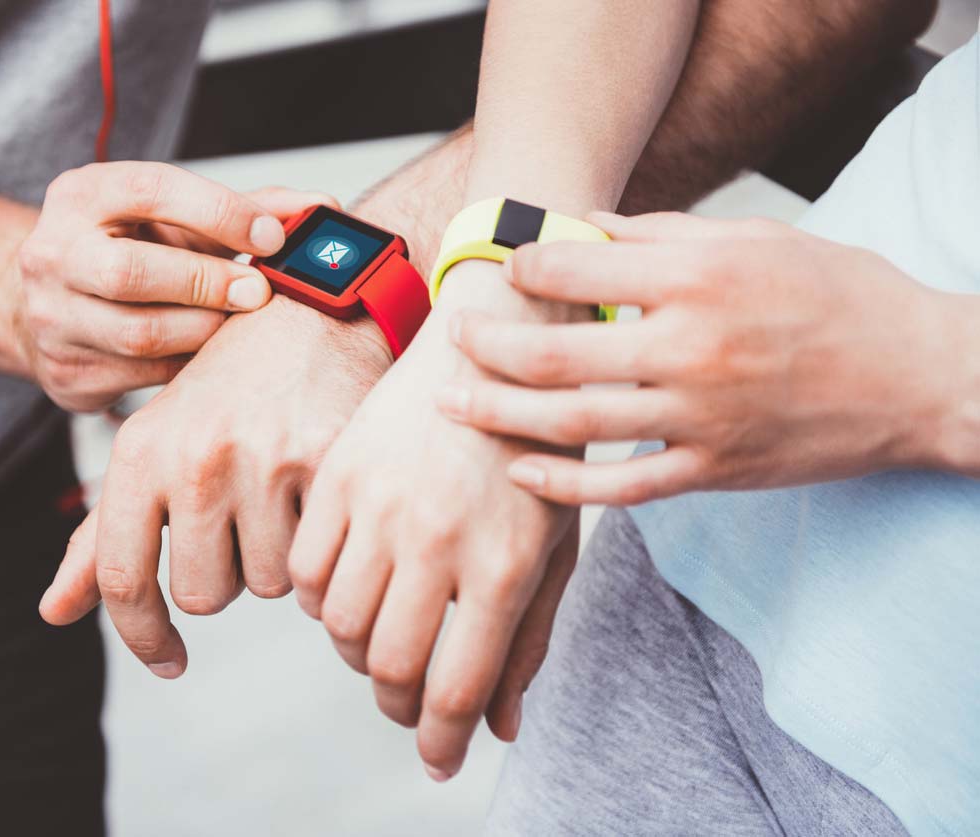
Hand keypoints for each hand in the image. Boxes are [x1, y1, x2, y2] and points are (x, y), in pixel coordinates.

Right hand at [11, 160, 332, 410]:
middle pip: (131, 273)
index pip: (150, 191)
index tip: (271, 235)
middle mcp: (53, 254)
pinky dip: (189, 369)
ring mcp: (53, 319)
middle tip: (258, 293)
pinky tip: (211, 357)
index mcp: (80, 196)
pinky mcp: (66, 374)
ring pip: (140, 335)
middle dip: (207, 283)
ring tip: (235, 326)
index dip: (219, 213)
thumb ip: (244, 209)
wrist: (47, 300)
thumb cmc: (125, 249)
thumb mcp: (176, 218)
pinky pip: (143, 378)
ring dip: (203, 332)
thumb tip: (318, 208)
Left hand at [37, 295, 392, 675]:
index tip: (169, 660)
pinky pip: (316, 557)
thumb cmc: (225, 388)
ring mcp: (260, 460)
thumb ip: (103, 534)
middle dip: (225, 572)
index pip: (123, 579)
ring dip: (275, 557)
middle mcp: (193, 458)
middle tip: (241, 518)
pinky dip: (316, 544)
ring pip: (266, 582)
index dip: (142, 637)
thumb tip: (54, 613)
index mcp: (139, 453)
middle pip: (202, 594)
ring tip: (281, 494)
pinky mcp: (324, 462)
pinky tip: (315, 494)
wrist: (309, 309)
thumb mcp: (154, 445)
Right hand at [289, 260, 579, 780]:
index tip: (438, 758)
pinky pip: (305, 573)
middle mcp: (436, 540)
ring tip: (385, 641)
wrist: (494, 350)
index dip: (441, 741)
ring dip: (360, 654)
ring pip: (340, 628)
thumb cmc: (537, 453)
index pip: (455, 688)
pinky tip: (354, 588)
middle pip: (390, 669)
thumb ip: (530, 639)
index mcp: (504, 563)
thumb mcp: (556, 544)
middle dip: (400, 706)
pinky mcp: (339, 476)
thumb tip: (499, 728)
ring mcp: (380, 505)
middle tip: (411, 704)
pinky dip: (323, 600)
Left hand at [441, 211, 958, 504]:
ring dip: (501, 415)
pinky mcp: (715, 471)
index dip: (524, 266)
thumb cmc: (840, 294)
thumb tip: (581, 228)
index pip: (578, 270)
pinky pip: (623, 488)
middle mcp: (693, 349)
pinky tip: (520, 471)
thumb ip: (662, 234)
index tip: (502, 267)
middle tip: (452, 338)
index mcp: (701, 279)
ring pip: (575, 424)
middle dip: (489, 345)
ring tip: (451, 405)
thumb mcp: (756, 239)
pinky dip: (566, 485)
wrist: (922, 376)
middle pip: (557, 354)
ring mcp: (701, 419)